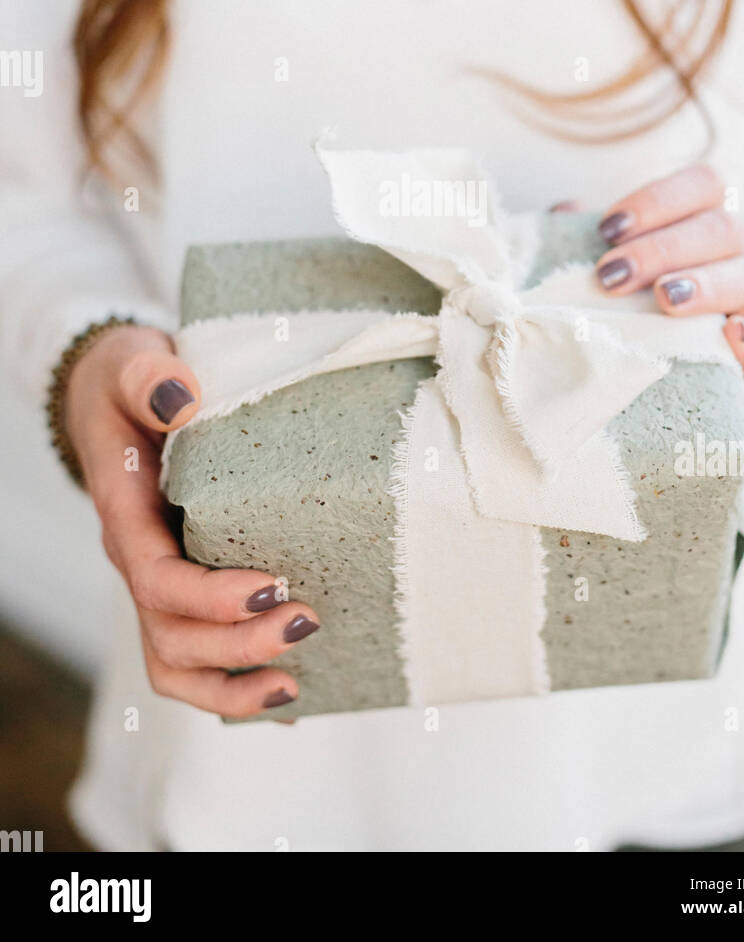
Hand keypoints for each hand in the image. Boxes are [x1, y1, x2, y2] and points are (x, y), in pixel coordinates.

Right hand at [64, 324, 318, 713]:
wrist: (118, 396)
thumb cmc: (130, 382)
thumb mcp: (133, 364)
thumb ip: (151, 377)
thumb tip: (183, 396)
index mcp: (126, 515)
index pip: (156, 578)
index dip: (209, 598)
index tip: (270, 588)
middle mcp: (141, 561)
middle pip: (171, 636)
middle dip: (235, 645)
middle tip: (307, 622)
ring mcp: (161, 583)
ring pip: (178, 662)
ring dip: (233, 683)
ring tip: (296, 685)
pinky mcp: (187, 588)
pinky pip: (199, 657)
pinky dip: (238, 687)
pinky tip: (293, 698)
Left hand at [553, 165, 743, 412]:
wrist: (695, 377)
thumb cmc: (642, 312)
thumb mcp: (618, 273)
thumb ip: (589, 241)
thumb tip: (565, 210)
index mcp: (701, 225)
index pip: (703, 184)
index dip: (658, 198)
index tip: (607, 229)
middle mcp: (734, 258)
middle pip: (722, 228)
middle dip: (663, 247)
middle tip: (611, 275)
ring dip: (706, 284)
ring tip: (664, 299)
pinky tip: (731, 336)